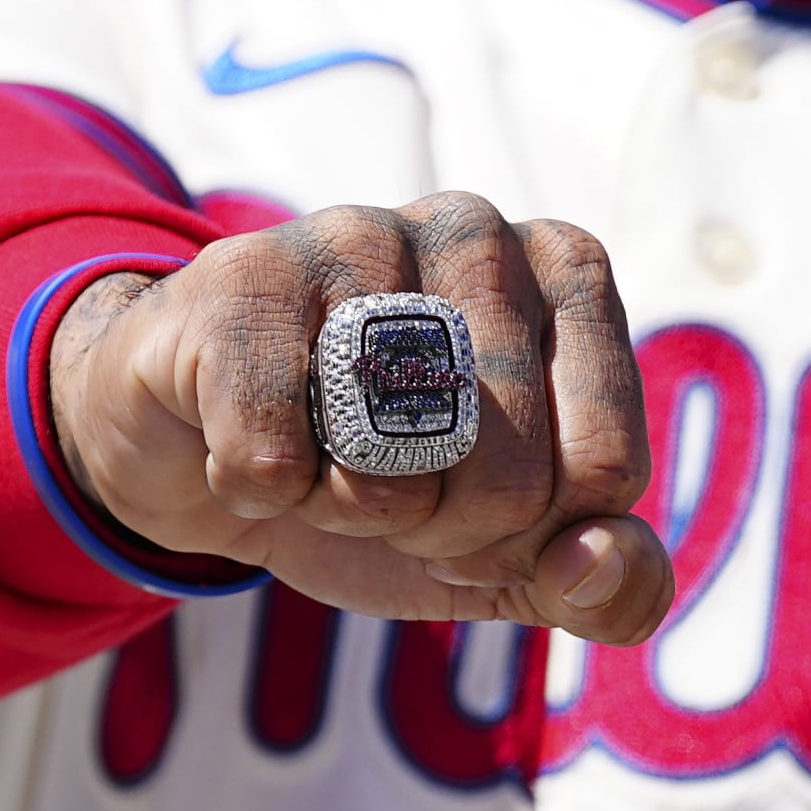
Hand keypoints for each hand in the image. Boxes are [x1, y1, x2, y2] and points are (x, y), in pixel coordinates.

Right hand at [49, 193, 671, 644]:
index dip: (533, 539)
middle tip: (389, 487)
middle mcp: (478, 228)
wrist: (199, 443)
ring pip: (394, 474)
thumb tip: (596, 565)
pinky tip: (246, 437)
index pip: (605, 472)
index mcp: (570, 271)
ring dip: (349, 514)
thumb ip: (611, 582)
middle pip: (512, 484)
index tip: (479, 511)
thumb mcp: (515, 555)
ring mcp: (356, 234)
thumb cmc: (386, 483)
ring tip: (322, 453)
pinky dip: (258, 494)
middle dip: (442, 535)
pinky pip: (275, 463)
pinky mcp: (244, 277)